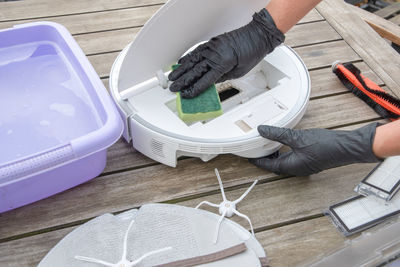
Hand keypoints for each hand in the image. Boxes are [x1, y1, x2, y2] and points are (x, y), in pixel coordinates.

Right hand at [168, 8, 284, 97]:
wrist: (257, 35)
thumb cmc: (251, 52)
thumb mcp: (238, 72)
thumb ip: (222, 78)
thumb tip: (209, 84)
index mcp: (222, 64)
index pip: (204, 80)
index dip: (194, 89)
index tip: (186, 95)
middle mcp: (214, 54)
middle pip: (195, 71)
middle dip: (183, 81)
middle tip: (174, 88)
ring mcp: (211, 47)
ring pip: (192, 61)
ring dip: (181, 70)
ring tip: (172, 77)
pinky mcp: (211, 43)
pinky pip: (196, 52)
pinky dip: (187, 58)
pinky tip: (181, 63)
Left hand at [249, 123, 381, 175]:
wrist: (348, 147)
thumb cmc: (325, 145)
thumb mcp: (298, 137)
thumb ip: (278, 134)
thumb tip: (262, 130)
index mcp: (292, 167)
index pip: (269, 165)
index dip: (258, 161)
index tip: (249, 157)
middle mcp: (297, 169)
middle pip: (276, 165)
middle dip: (266, 158)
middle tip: (257, 149)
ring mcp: (305, 166)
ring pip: (285, 162)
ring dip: (276, 154)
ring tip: (269, 144)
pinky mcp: (312, 160)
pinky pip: (294, 158)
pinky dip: (286, 152)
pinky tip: (286, 143)